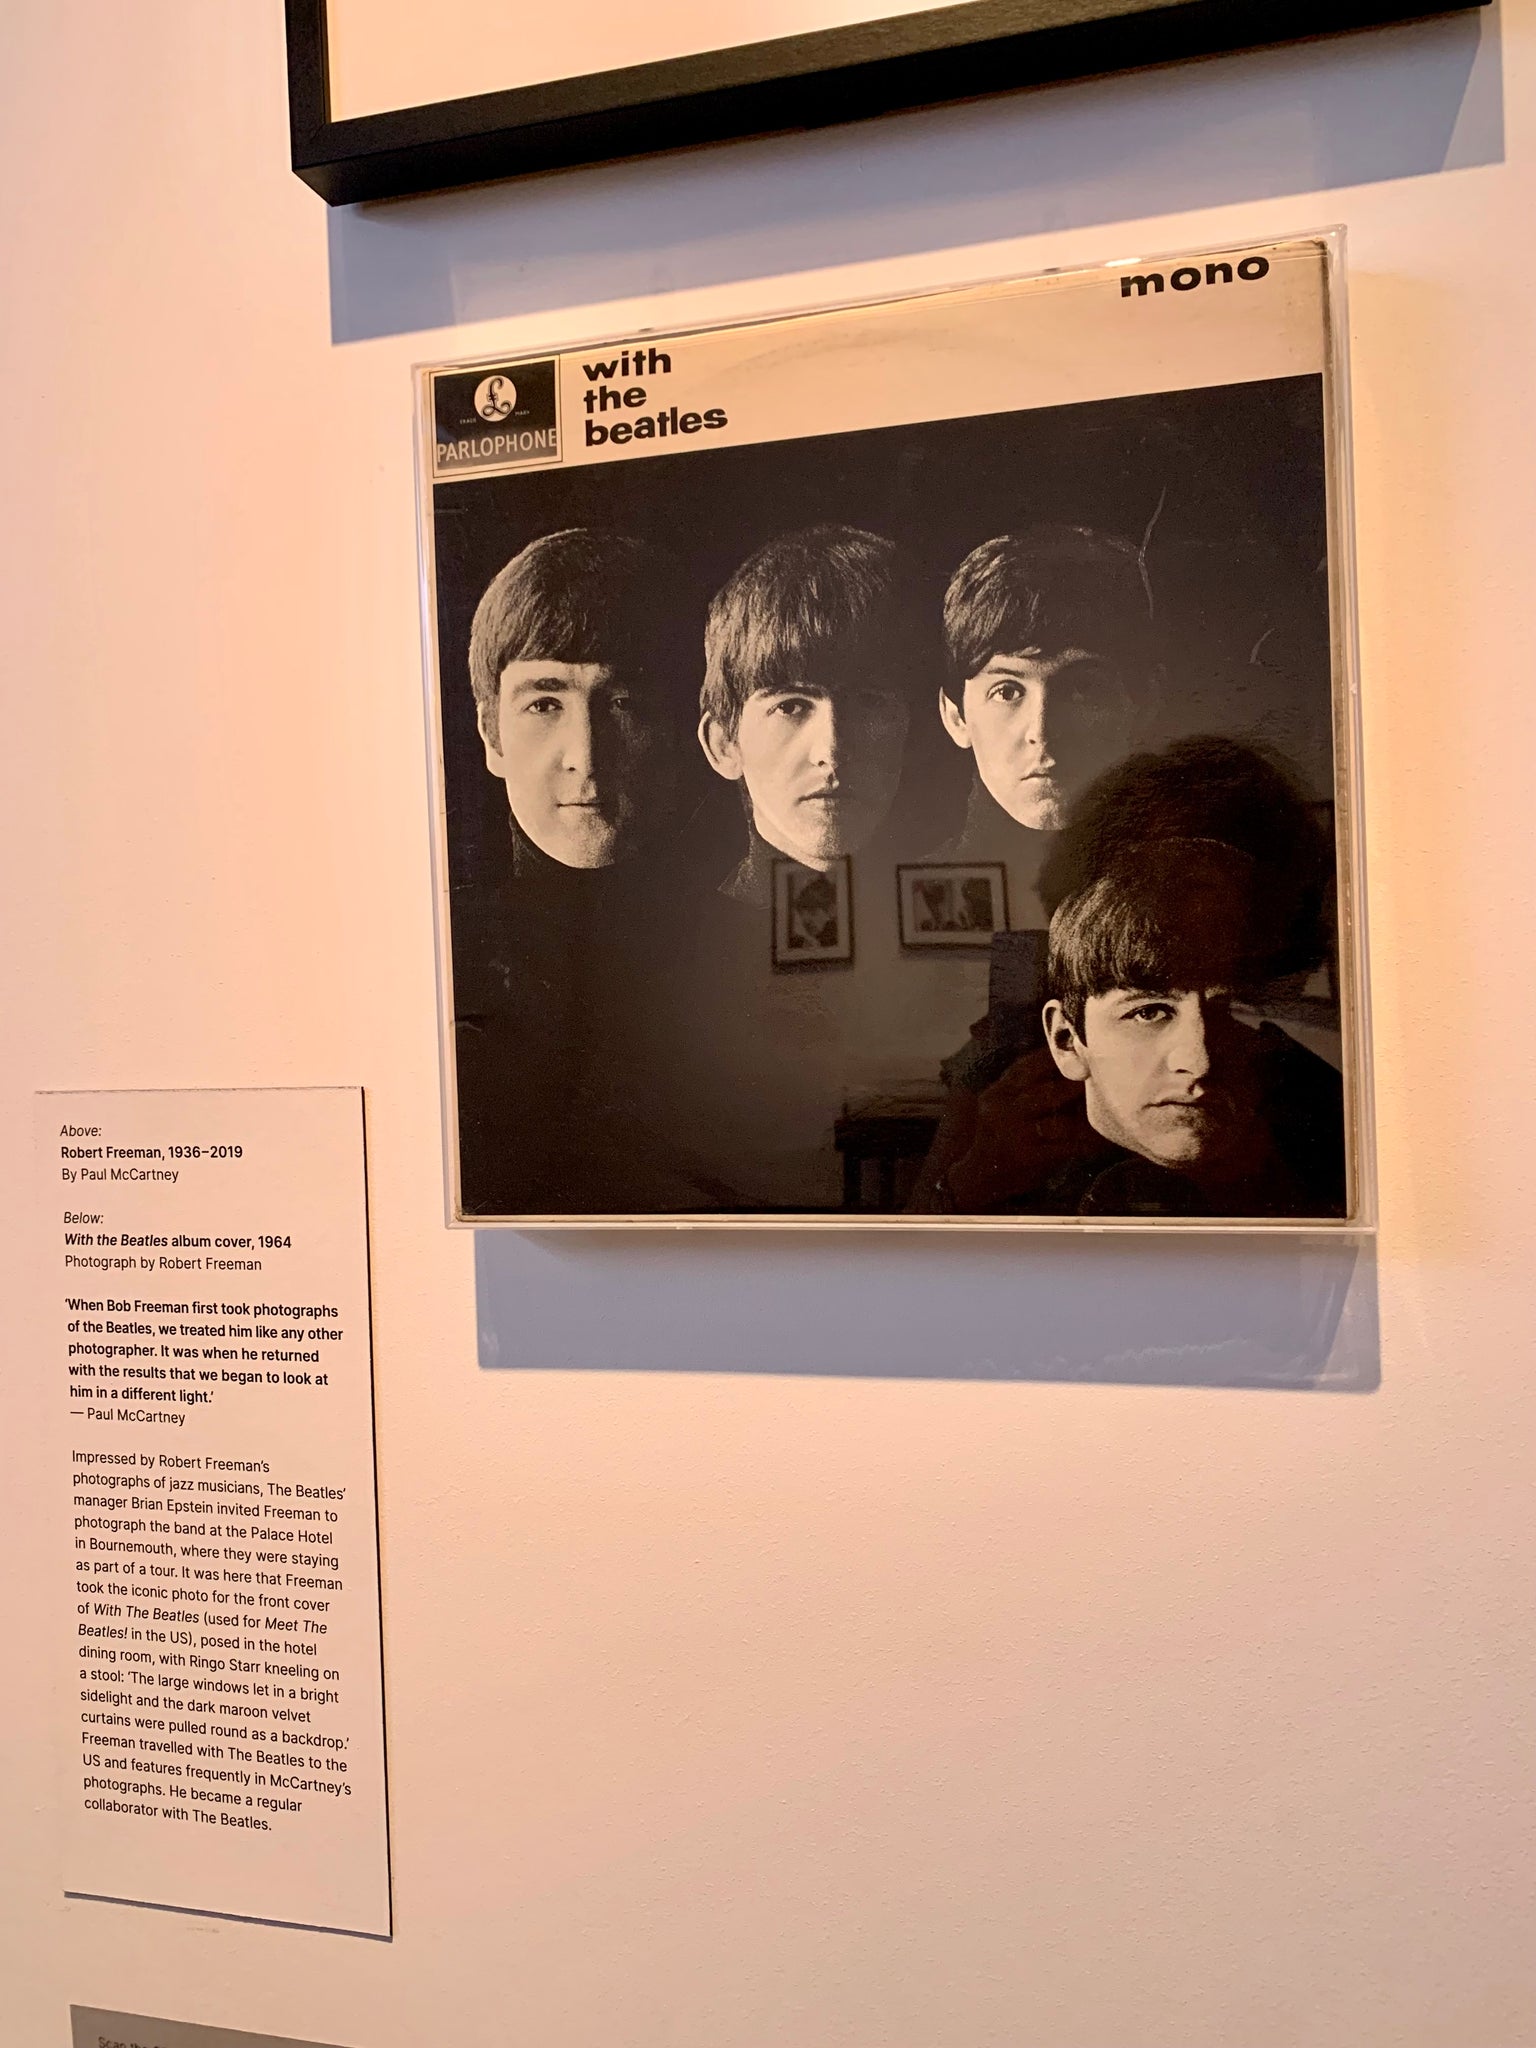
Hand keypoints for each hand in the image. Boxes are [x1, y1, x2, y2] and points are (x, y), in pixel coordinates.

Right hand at [946, 1046, 1093, 1211]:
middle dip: (1077, 1086)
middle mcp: (1004, 1109)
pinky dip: (1088, 1144)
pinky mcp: (1028, 1157)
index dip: (1055, 1058)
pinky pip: (1066, 1147)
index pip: (1027, 1067)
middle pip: (1047, 1091)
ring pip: (1060, 1122)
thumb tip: (1068, 1065)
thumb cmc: (999, 1136)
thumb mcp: (1001, 1105)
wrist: (978, 1177)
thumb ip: (1025, 1086)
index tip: (1080, 1050)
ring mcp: (1016, 1135)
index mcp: (998, 1092)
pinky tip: (1103, 1141)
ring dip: (1088, 1119)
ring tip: (1109, 1111)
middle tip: (1104, 1079)